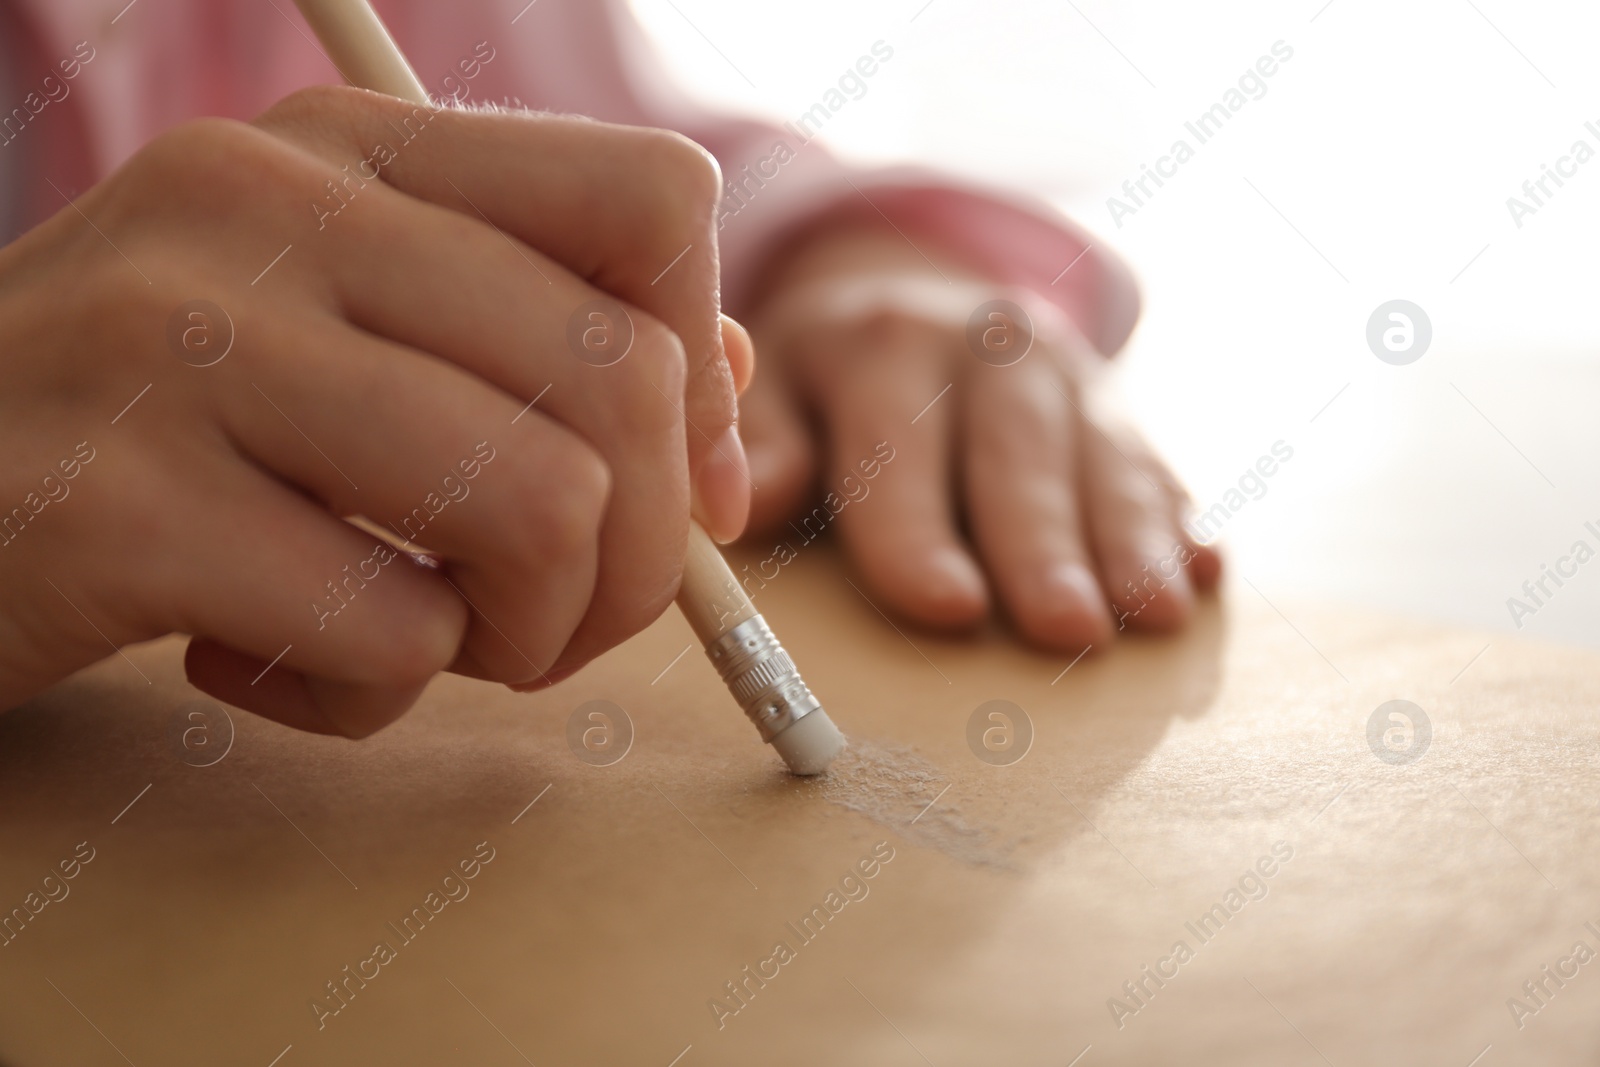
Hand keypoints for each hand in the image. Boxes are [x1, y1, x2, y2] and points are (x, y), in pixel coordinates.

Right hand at [0, 85, 751, 733]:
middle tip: (545, 623)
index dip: (702, 373)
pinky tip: (264, 667)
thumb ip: (532, 337)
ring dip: (522, 632)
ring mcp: (182, 341)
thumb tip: (722, 386)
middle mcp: (270, 204)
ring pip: (543, 503)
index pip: (653, 202)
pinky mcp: (116, 501)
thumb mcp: (339, 338)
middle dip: (638, 560)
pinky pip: (390, 628)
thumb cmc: (153, 430)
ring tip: (420, 644)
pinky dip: (369, 693)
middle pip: (626, 378)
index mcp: (349, 149)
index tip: (673, 491)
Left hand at [738, 225, 1219, 649]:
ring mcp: (1063, 371)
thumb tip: (736, 507)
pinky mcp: (1114, 401)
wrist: (915, 290)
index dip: (917, 531)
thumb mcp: (774, 384)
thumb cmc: (827, 375)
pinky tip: (1206, 572)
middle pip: (1016, 453)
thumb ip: (757, 443)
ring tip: (1154, 618)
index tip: (946, 609)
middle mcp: (985, 343)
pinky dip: (1180, 516)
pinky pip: (1154, 458)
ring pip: (1101, 456)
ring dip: (1131, 539)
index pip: (898, 447)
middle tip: (1066, 631)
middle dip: (1043, 546)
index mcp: (883, 343)